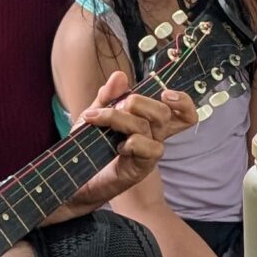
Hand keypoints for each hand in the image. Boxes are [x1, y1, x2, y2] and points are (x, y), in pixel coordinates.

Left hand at [56, 70, 195, 215]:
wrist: (73, 181)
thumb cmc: (87, 149)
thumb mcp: (94, 116)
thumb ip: (107, 97)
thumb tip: (120, 76)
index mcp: (147, 124)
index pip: (182, 113)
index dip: (183, 102)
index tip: (166, 93)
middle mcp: (153, 137)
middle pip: (164, 112)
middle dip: (137, 102)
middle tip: (114, 107)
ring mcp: (149, 154)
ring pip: (149, 125)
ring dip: (120, 118)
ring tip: (98, 120)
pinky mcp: (142, 168)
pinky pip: (148, 147)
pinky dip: (131, 142)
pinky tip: (116, 147)